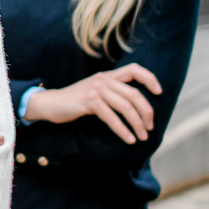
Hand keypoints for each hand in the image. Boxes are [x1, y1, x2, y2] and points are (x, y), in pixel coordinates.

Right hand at [24, 64, 161, 143]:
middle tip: (150, 127)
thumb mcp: (94, 92)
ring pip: (126, 106)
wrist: (49, 103)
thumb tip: (133, 108)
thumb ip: (111, 93)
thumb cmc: (73, 102)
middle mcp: (104, 79)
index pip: (134, 70)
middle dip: (146, 112)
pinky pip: (112, 117)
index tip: (159, 93)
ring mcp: (96, 89)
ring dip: (137, 124)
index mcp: (107, 76)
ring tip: (142, 137)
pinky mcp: (89, 101)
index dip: (150, 79)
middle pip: (134, 94)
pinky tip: (128, 139)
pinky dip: (123, 130)